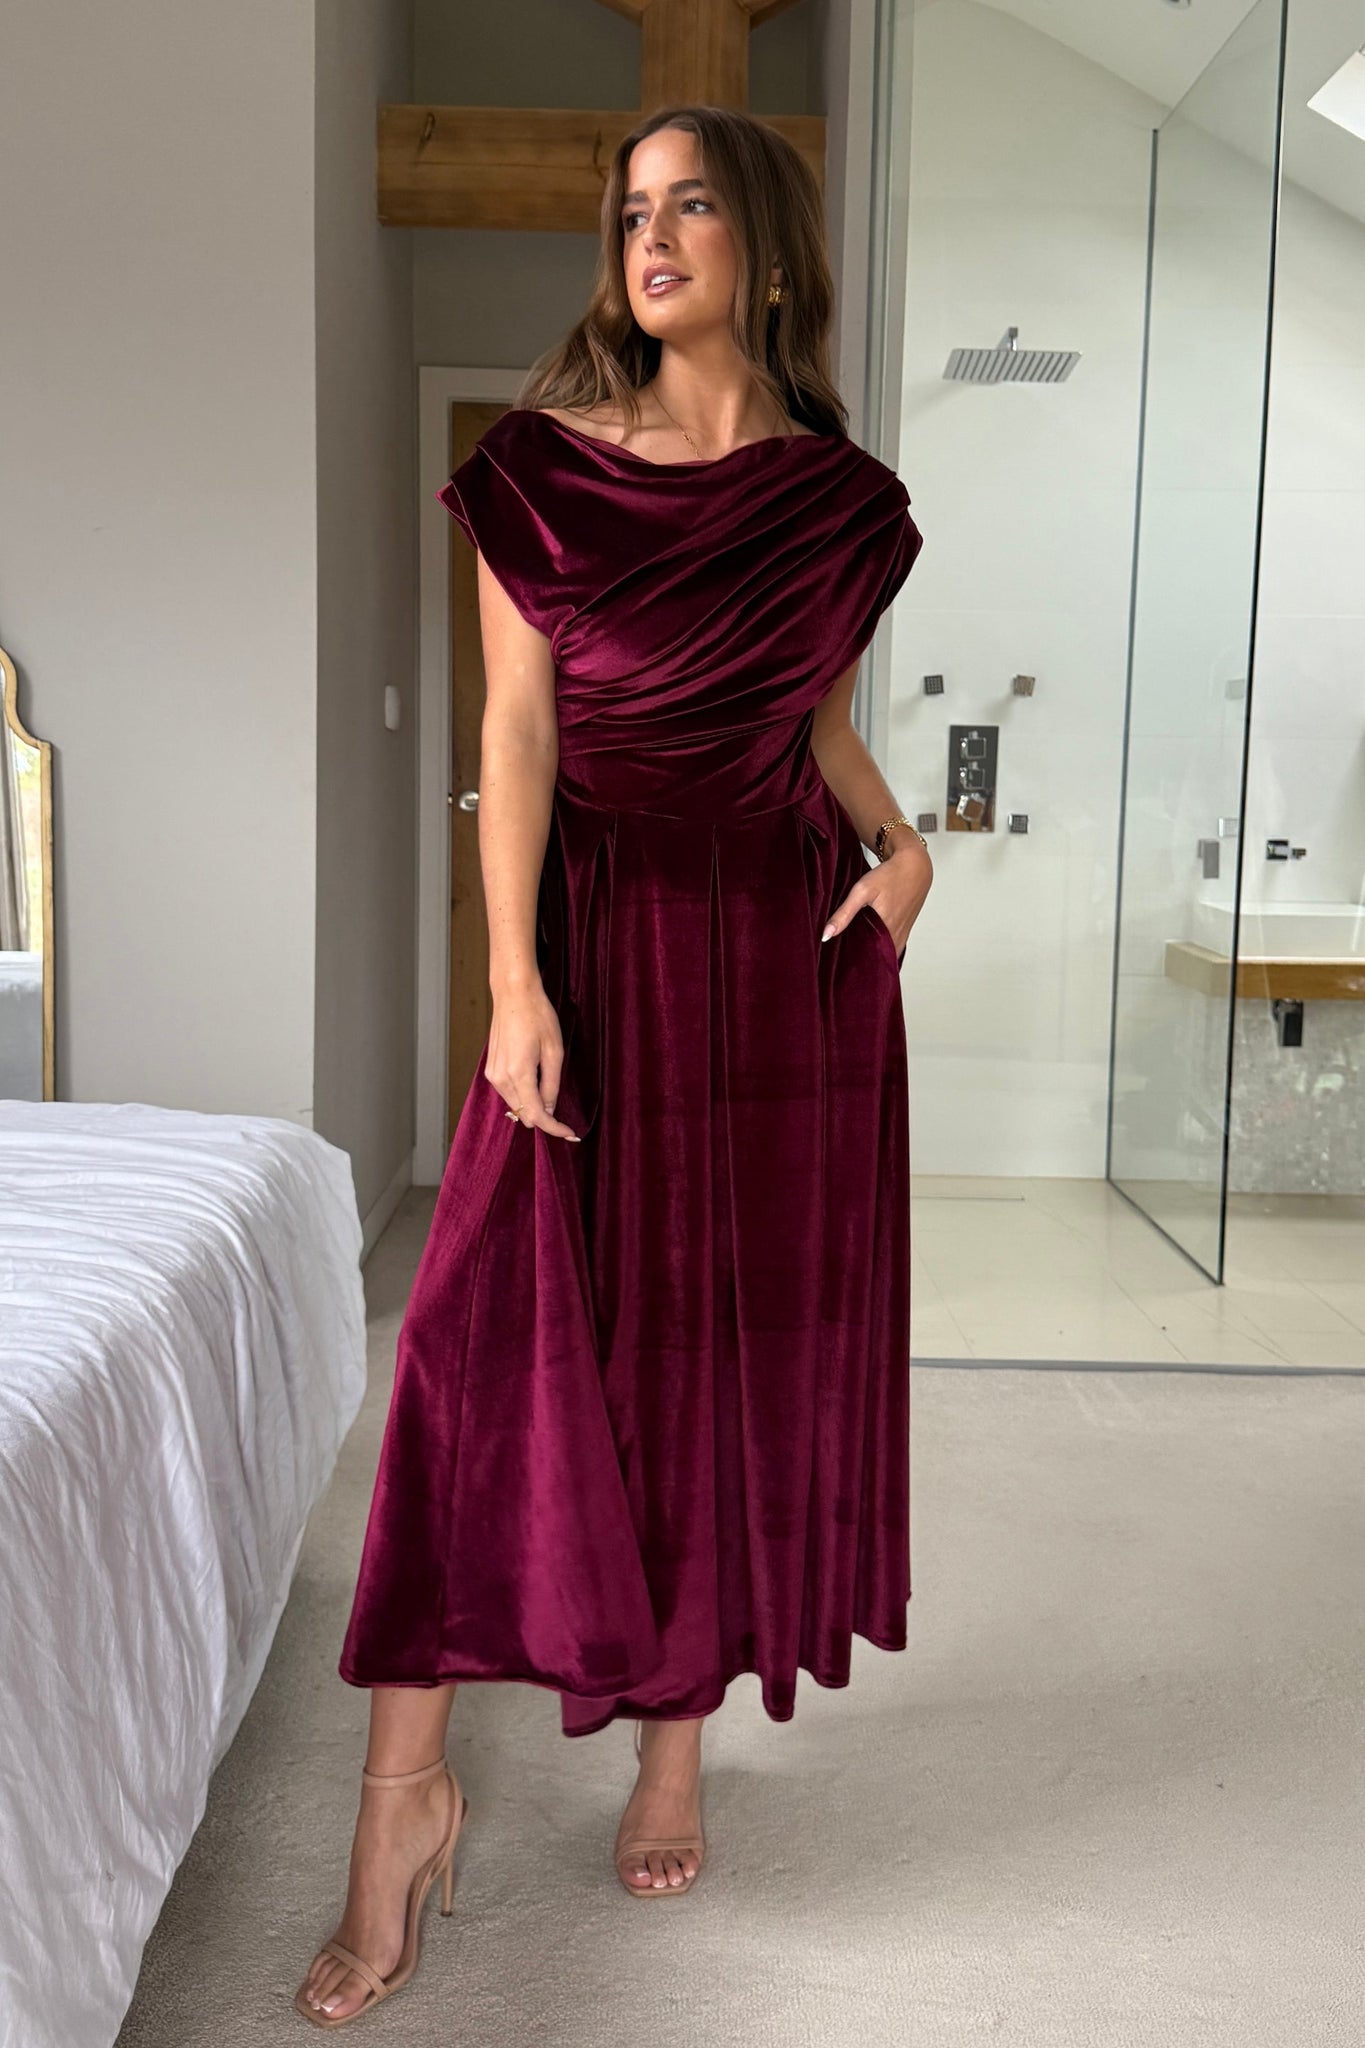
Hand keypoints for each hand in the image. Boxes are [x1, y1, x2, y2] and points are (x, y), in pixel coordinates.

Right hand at [485, 982, 581, 1140]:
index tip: (570, 1134)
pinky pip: (509, 1093)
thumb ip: (551, 1084)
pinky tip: (535, 1080)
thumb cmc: (537, 1017)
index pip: (537, 1115)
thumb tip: (550, 1109)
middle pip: (524, 1115)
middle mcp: (501, 1079)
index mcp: (518, 1075)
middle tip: (565, 1116)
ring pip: (516, 1106)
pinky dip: (523, 1095)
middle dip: (545, 1117)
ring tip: (548, 1086)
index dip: (554, 1128)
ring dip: (533, 1105)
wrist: (513, 995)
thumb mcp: (554, 1051)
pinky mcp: (491, 1070)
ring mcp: (493, 1075)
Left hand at [820, 839, 932, 954]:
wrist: (915, 867)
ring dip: (870, 956)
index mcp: (885, 931)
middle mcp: (896, 938)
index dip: (850, 963)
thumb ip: (844, 914)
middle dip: (858, 961)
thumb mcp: (862, 891)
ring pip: (883, 955)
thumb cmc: (889, 876)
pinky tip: (867, 942)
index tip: (837, 963)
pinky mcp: (904, 932)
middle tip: (841, 960)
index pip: (865, 959)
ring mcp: (902, 936)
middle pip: (874, 959)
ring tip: (852, 953)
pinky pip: (890, 948)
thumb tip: (826, 935)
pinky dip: (879, 948)